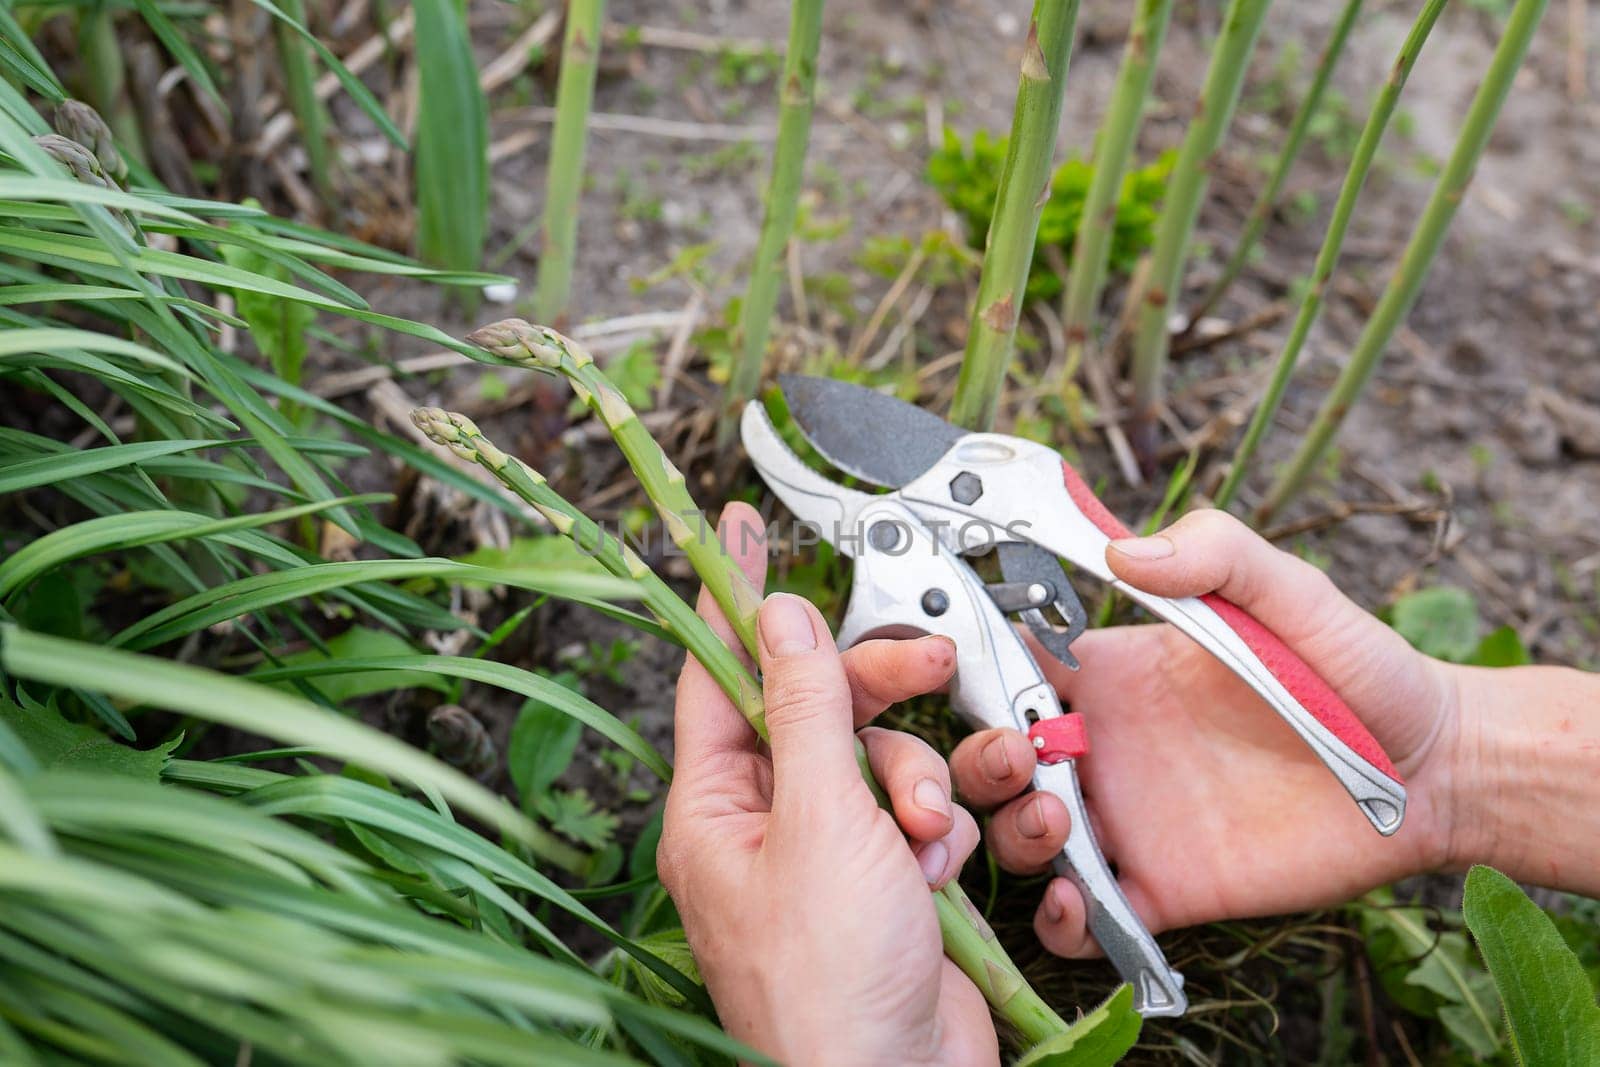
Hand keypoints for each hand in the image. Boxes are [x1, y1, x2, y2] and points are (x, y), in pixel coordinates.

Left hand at [660, 504, 997, 1066]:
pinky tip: (939, 871)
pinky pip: (915, 815)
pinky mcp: (884, 884)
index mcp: (717, 806)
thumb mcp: (821, 824)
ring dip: (918, 782)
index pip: (720, 672)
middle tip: (929, 664)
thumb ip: (805, 710)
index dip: (735, 594)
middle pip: (819, 707)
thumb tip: (780, 618)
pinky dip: (938, 831)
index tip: (739, 525)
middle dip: (878, 694)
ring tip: (923, 837)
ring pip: (880, 758)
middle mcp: (766, 825)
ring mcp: (828, 856)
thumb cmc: (831, 987)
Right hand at [951, 508, 1468, 958]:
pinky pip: (1085, 920)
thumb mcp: (1291, 591)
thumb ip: (1217, 553)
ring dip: (1012, 834)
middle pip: (997, 755)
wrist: (1431, 773)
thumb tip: (1126, 550)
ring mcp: (1129, 822)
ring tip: (1055, 823)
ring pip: (1024, 837)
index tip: (958, 666)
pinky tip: (1078, 901)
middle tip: (1020, 756)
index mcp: (1116, 672)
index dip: (972, 664)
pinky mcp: (1163, 889)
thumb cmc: (1358, 671)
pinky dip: (1060, 922)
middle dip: (980, 759)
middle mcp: (1107, 747)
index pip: (1012, 662)